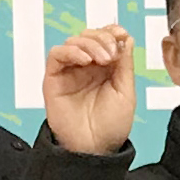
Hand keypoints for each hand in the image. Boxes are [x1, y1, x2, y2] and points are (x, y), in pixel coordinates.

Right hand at [42, 23, 138, 156]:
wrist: (94, 148)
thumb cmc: (111, 126)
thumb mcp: (126, 92)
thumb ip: (125, 65)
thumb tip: (125, 38)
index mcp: (106, 68)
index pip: (105, 38)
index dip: (112, 31)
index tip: (121, 34)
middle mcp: (87, 67)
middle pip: (89, 36)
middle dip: (102, 38)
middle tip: (111, 54)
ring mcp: (70, 72)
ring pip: (73, 41)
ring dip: (89, 43)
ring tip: (102, 60)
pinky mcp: (54, 79)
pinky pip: (56, 54)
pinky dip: (71, 51)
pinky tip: (85, 61)